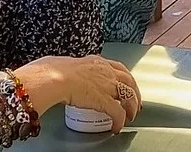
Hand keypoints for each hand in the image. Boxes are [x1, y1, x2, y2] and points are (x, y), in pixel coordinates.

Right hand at [16, 55, 141, 132]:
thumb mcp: (67, 65)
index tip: (127, 85)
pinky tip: (117, 127)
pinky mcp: (105, 101)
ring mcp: (107, 85)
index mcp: (97, 62)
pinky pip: (118, 113)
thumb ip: (70, 70)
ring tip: (130, 116)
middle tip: (135, 103)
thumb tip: (59, 72)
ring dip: (132, 107)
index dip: (126, 78)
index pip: (118, 68)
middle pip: (129, 81)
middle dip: (135, 93)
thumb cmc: (54, 71)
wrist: (54, 77)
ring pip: (129, 96)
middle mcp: (106, 72)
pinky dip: (120, 121)